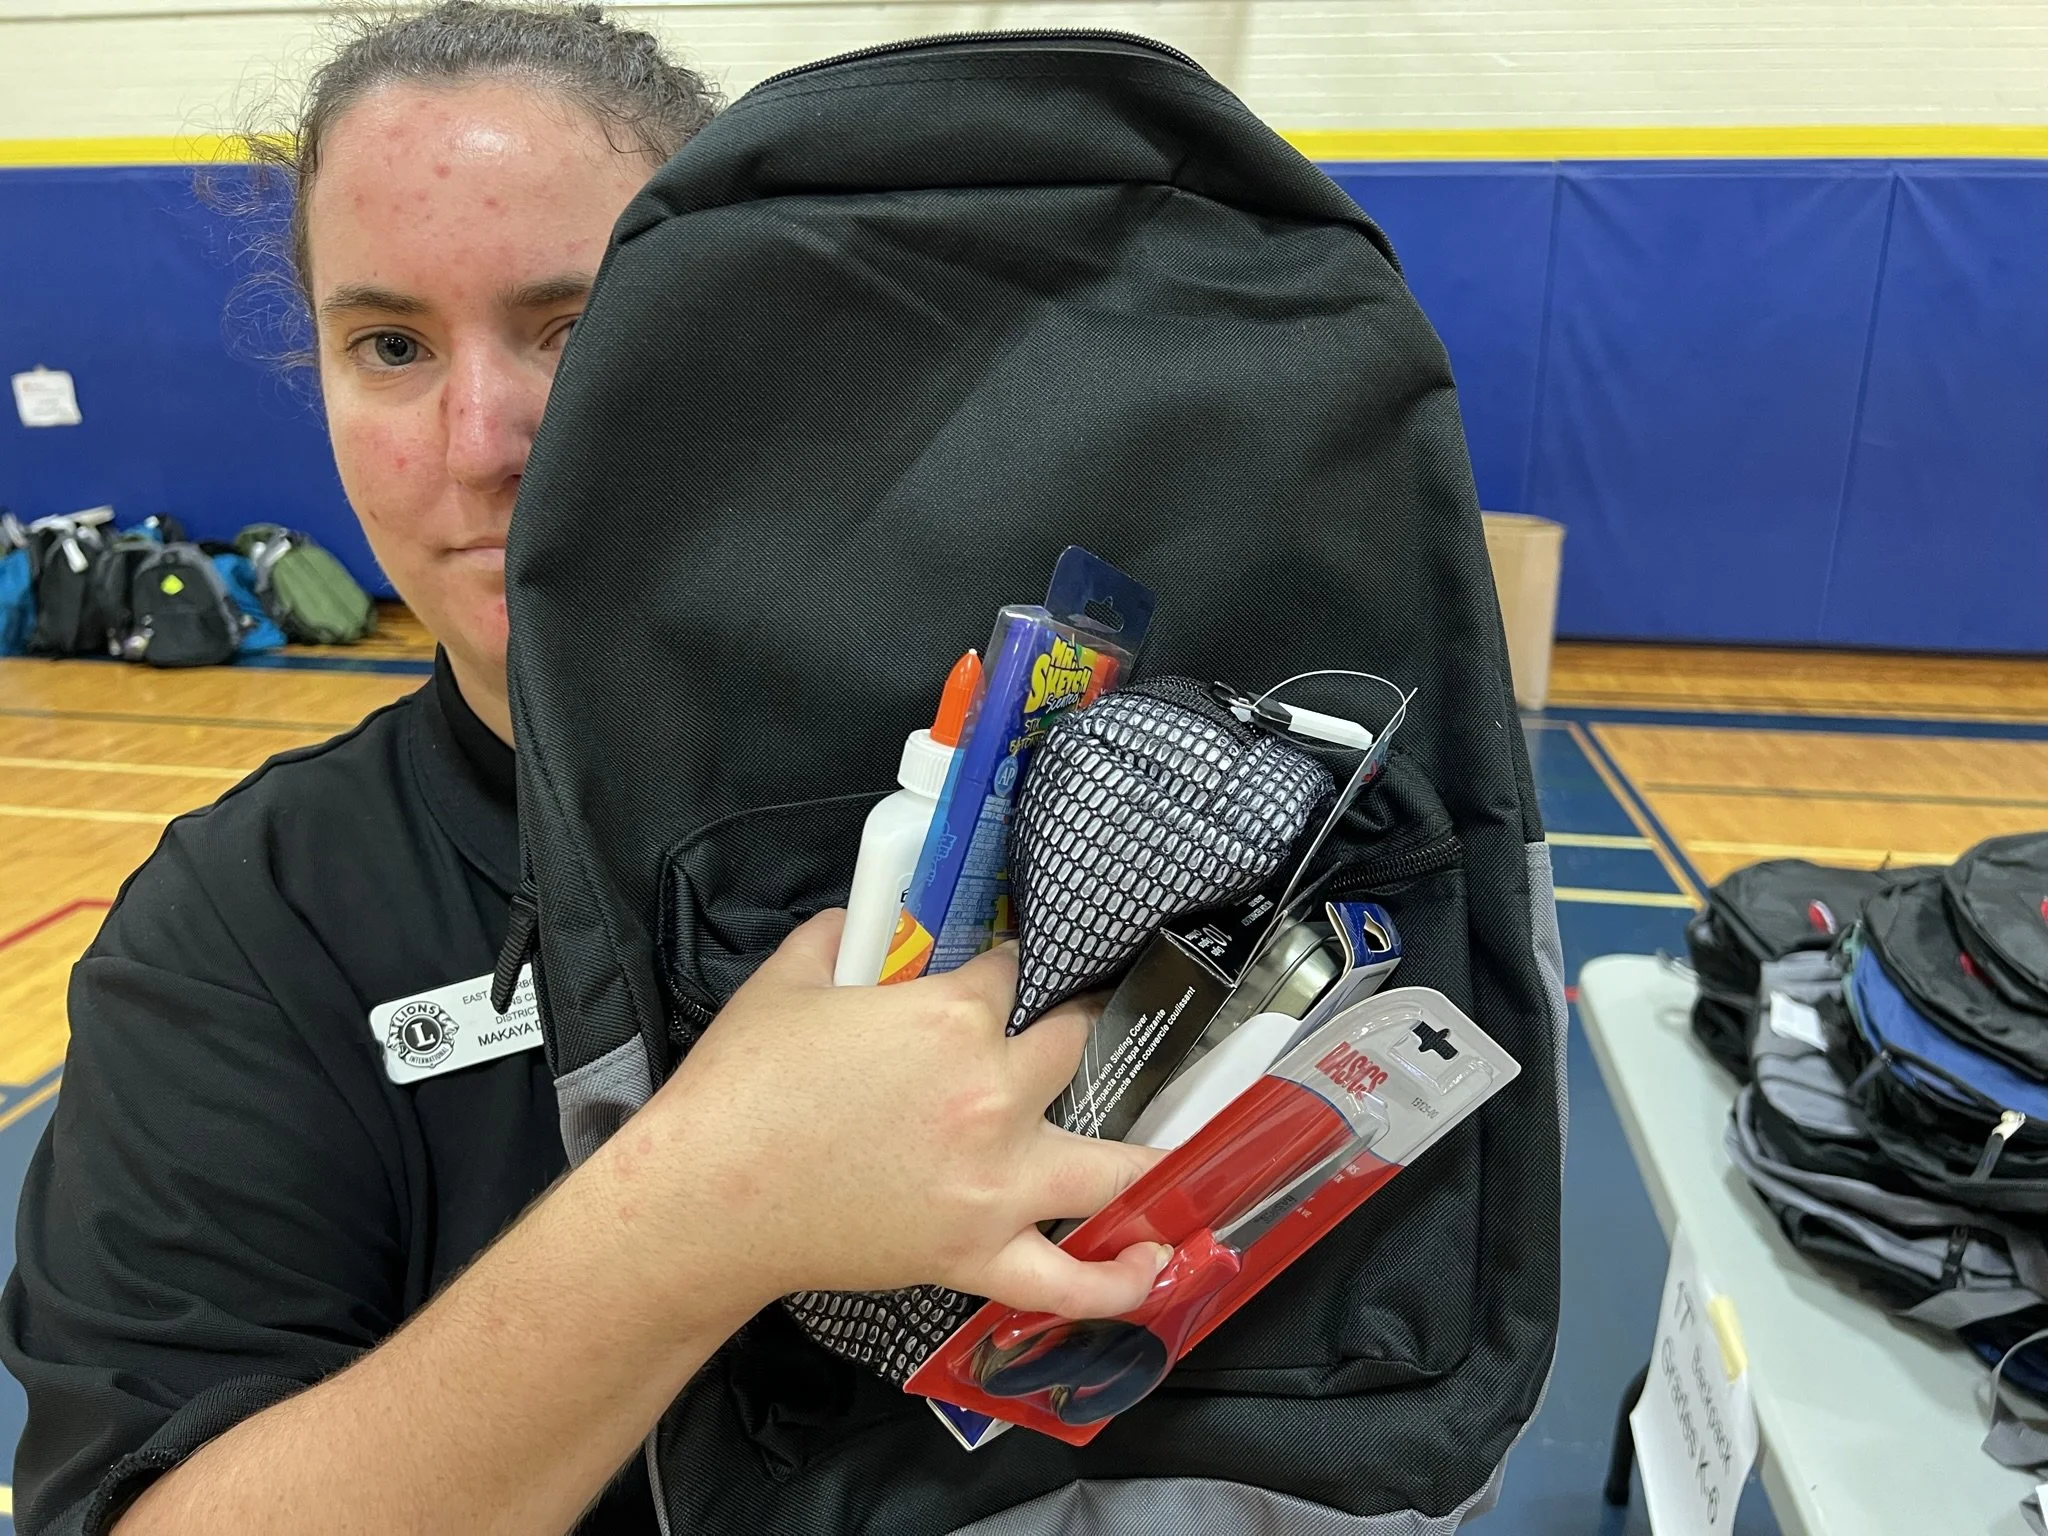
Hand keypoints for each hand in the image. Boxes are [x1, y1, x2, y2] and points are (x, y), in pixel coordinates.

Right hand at [593, 911, 1166, 1322]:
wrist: (705, 1197)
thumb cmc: (742, 1086)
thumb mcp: (790, 978)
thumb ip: (842, 935)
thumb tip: (863, 918)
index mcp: (954, 1018)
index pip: (1021, 970)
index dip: (1023, 959)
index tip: (1022, 962)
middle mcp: (994, 1096)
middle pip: (1076, 1045)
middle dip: (1081, 1023)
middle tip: (1079, 1024)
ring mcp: (994, 1184)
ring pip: (1108, 1169)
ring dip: (1148, 1152)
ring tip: (1179, 1142)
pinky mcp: (974, 1254)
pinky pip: (1066, 1283)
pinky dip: (1121, 1282)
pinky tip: (1160, 1263)